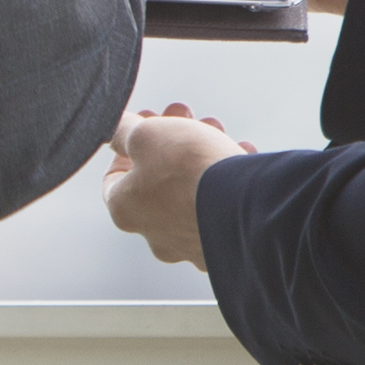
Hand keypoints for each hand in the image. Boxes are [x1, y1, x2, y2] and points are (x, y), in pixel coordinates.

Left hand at [105, 102, 242, 270]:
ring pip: (190, 191)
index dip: (127, 145)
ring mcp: (191, 244)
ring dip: (200, 156)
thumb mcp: (146, 134)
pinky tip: (241, 156)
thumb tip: (115, 128)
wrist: (250, 204)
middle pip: (156, 179)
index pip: (114, 177)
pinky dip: (227, 180)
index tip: (145, 124)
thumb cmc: (191, 171)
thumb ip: (124, 130)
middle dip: (170, 142)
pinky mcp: (225, 247)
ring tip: (216, 130)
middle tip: (185, 117)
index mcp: (126, 211)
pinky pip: (222, 207)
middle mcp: (155, 234)